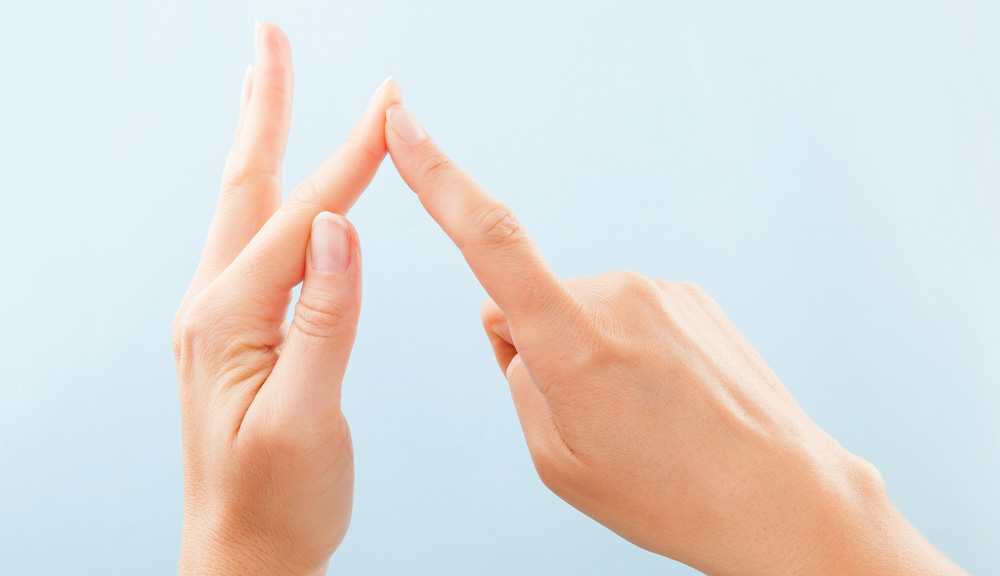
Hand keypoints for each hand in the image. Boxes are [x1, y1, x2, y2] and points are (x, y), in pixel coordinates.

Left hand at [172, 23, 400, 575]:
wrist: (242, 560)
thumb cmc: (276, 502)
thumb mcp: (303, 418)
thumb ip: (322, 320)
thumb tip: (338, 227)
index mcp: (228, 320)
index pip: (301, 220)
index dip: (350, 160)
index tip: (388, 104)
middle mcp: (213, 306)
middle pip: (247, 185)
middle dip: (265, 107)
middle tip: (270, 38)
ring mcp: (221, 318)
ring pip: (248, 209)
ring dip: (265, 142)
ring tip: (270, 87)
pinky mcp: (239, 333)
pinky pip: (258, 245)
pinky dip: (273, 195)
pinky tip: (281, 188)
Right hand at [383, 104, 966, 575]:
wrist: (778, 497)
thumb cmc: (662, 493)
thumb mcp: (556, 458)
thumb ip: (517, 376)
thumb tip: (506, 319)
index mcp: (571, 342)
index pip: (489, 241)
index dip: (438, 178)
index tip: (402, 122)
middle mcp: (615, 297)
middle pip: (534, 305)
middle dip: (539, 349)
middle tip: (592, 415)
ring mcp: (659, 290)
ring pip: (582, 311)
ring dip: (589, 351)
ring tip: (642, 414)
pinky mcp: (690, 294)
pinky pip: (628, 313)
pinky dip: (629, 349)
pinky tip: (667, 396)